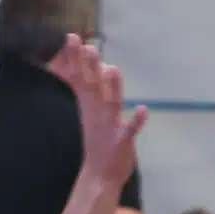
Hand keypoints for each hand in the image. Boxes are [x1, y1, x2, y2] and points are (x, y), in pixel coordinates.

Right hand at [51, 34, 146, 189]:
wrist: (100, 176)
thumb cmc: (99, 141)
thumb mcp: (91, 112)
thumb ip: (93, 90)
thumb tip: (99, 65)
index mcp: (88, 106)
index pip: (79, 78)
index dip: (75, 59)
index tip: (72, 37)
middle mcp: (97, 113)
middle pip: (91, 86)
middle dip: (88, 66)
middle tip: (85, 45)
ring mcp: (109, 127)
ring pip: (110, 103)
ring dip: (111, 87)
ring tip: (112, 69)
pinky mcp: (122, 141)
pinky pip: (129, 130)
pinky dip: (136, 120)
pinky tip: (143, 109)